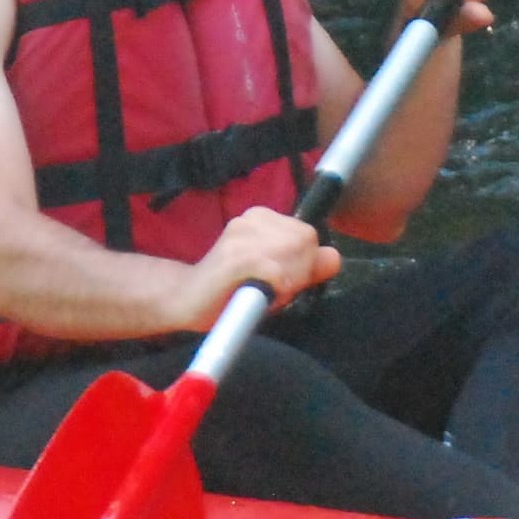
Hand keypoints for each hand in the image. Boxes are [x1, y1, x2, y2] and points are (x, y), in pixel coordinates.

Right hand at [170, 205, 340, 329]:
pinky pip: (275, 271)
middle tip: (270, 290)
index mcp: (261, 218)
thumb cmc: (230, 290)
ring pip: (292, 254)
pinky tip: (257, 295)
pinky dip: (275, 288)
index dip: (303, 263)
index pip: (308, 234)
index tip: (282, 280)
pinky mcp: (234, 259)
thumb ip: (305, 267)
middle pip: (305, 242)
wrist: (183, 300)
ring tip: (260, 293)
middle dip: (297, 272)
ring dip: (284, 283)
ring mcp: (241, 236)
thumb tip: (335, 257)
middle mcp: (251, 219)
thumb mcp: (274, 276)